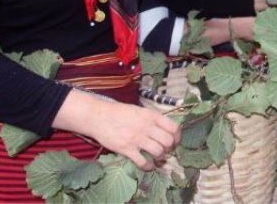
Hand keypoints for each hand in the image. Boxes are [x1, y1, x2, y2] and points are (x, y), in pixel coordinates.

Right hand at [54, 89, 180, 170]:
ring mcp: (136, 138)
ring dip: (160, 157)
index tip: (174, 142)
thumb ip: (153, 119)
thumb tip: (166, 129)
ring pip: (158, 152)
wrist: (99, 116)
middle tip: (165, 151)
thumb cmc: (120, 112)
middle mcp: (146, 127)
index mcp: (151, 116)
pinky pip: (143, 162)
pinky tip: (148, 165)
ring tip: (157, 158)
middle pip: (168, 141)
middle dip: (170, 149)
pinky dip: (148, 166)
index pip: (173, 127)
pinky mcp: (126, 149)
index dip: (177, 137)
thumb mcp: (140, 110)